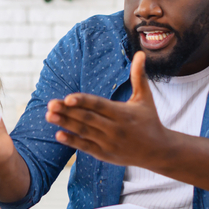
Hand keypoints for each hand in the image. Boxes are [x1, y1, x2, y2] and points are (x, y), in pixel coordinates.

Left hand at [45, 51, 169, 167]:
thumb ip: (139, 76)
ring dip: (65, 124)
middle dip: (68, 111)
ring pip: (84, 132)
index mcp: (123, 113)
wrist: (159, 151)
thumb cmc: (150, 120)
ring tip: (48, 115)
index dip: (83, 101)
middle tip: (50, 104)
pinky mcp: (105, 155)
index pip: (99, 105)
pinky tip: (58, 134)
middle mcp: (115, 128)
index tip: (67, 98)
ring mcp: (109, 143)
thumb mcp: (145, 98)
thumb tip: (139, 53)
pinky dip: (72, 141)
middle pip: (88, 118)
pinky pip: (86, 147)